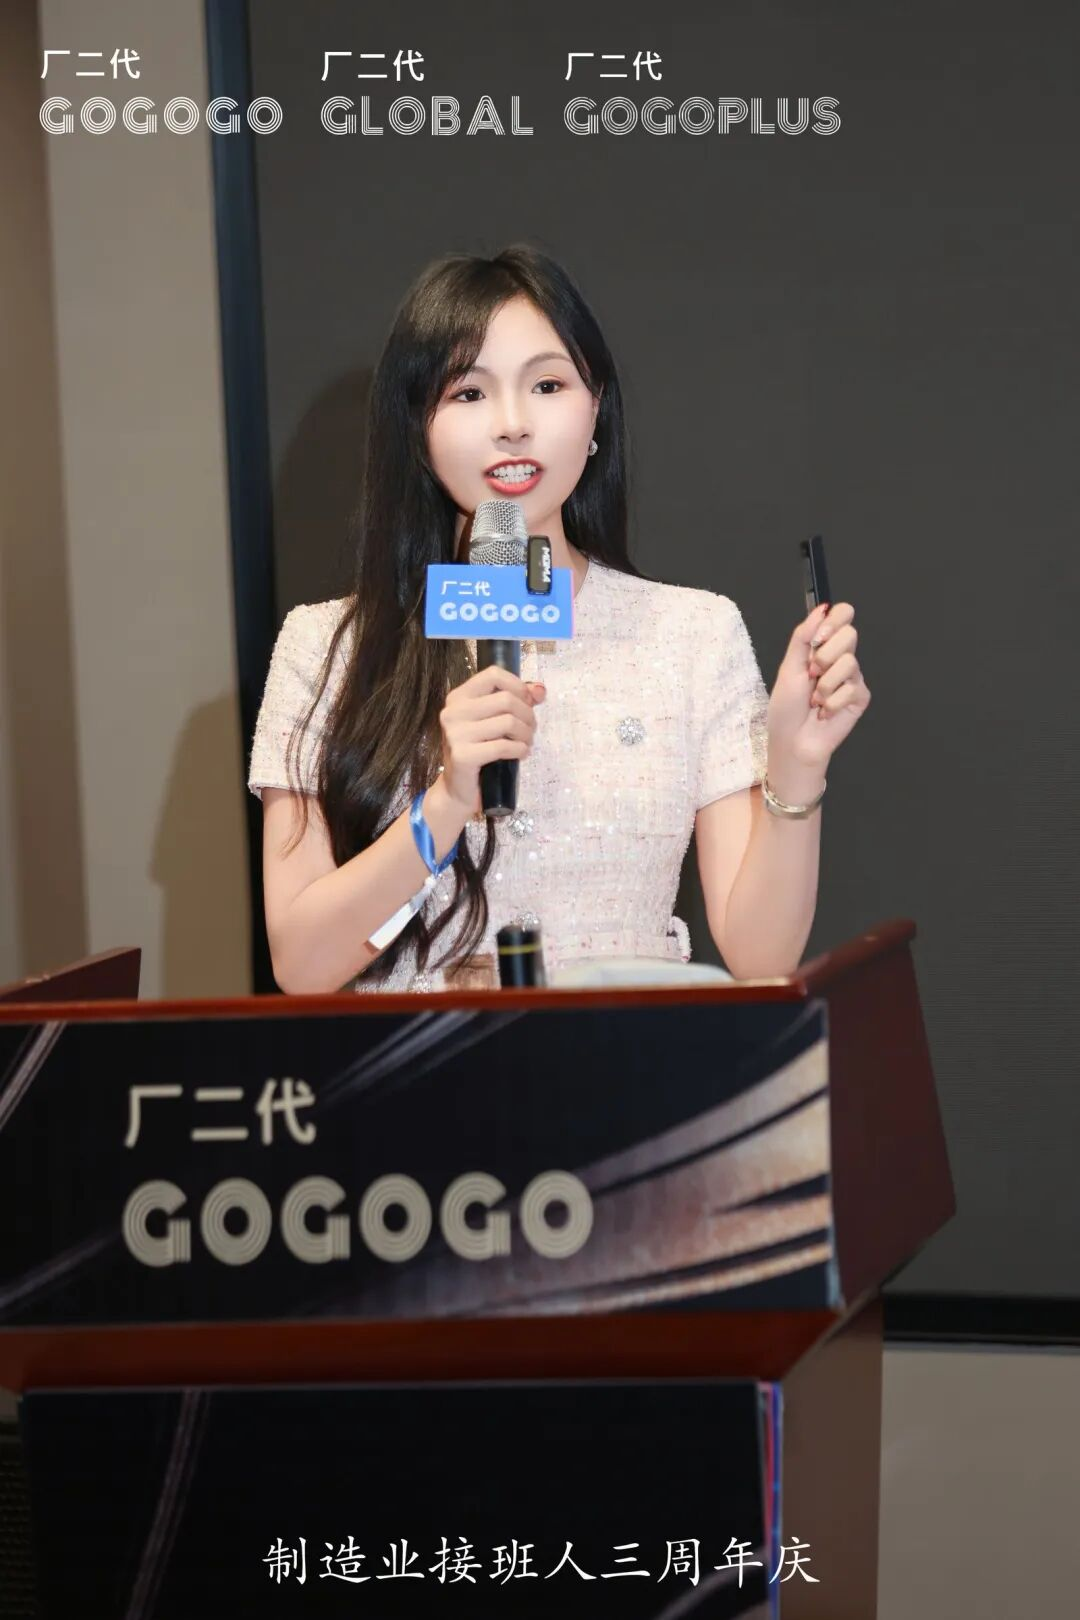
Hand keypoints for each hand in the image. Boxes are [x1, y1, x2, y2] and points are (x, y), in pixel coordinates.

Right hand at [439, 665, 545, 814]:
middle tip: (530, 730)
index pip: (493, 675)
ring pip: (508, 722)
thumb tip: (540, 690)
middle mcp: (453, 712)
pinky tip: (521, 754)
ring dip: (526, 734)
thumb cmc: (479, 752)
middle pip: (506, 699)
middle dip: (528, 715)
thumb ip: (517, 701)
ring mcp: (455, 734)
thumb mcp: (495, 721)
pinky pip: (503, 746)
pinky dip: (520, 750)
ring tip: (526, 743)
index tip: (527, 703)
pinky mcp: (462, 755)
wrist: (458, 790)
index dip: (518, 686)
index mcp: (458, 697)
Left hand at [766, 601, 871, 777]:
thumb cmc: (786, 708)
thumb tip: (821, 608)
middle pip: (850, 634)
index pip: (842, 616)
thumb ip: (803, 636)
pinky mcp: (860, 697)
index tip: (818, 639)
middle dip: (825, 656)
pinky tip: (825, 712)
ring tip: (816, 700)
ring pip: (849, 662)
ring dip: (825, 685)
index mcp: (822, 647)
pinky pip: (852, 688)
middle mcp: (840, 658)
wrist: (793, 741)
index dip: (834, 622)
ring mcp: (852, 678)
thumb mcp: (789, 667)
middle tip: (812, 675)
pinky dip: (833, 702)